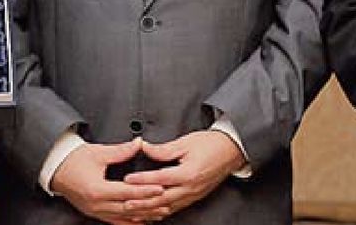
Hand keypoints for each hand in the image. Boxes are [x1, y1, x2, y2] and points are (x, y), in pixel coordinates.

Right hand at [51, 138, 163, 224]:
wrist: (56, 168)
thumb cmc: (74, 160)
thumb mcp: (98, 153)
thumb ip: (121, 151)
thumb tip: (139, 144)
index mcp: (97, 189)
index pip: (127, 192)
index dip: (145, 190)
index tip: (160, 188)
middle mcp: (97, 204)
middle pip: (128, 208)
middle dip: (149, 206)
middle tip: (167, 202)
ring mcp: (95, 211)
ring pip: (124, 217)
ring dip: (143, 215)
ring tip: (159, 213)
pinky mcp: (95, 213)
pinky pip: (115, 221)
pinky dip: (130, 221)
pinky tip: (142, 221)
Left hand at [121, 130, 244, 216]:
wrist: (231, 151)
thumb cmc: (210, 144)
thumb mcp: (185, 142)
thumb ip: (163, 149)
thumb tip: (145, 148)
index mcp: (188, 173)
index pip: (160, 178)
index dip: (142, 179)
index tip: (127, 179)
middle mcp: (190, 187)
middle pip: (161, 199)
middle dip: (141, 202)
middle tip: (124, 202)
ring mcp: (193, 194)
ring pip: (167, 207)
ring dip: (149, 211)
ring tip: (134, 212)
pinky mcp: (194, 197)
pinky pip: (175, 208)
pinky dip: (161, 212)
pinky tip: (151, 213)